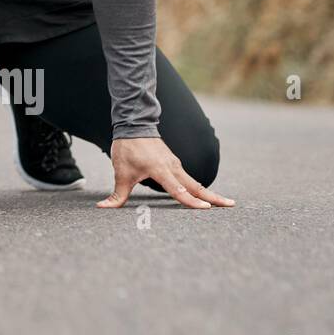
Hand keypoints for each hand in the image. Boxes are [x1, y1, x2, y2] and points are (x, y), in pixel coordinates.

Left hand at [96, 137, 233, 209]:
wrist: (134, 126)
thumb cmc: (127, 149)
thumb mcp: (120, 172)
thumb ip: (116, 194)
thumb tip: (103, 208)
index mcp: (159, 169)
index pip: (177, 188)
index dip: (190, 200)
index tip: (205, 208)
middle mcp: (172, 167)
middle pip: (195, 185)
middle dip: (213, 197)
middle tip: (231, 205)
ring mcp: (175, 164)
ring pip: (194, 182)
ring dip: (209, 193)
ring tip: (225, 204)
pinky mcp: (175, 163)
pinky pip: (189, 178)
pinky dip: (200, 188)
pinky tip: (207, 196)